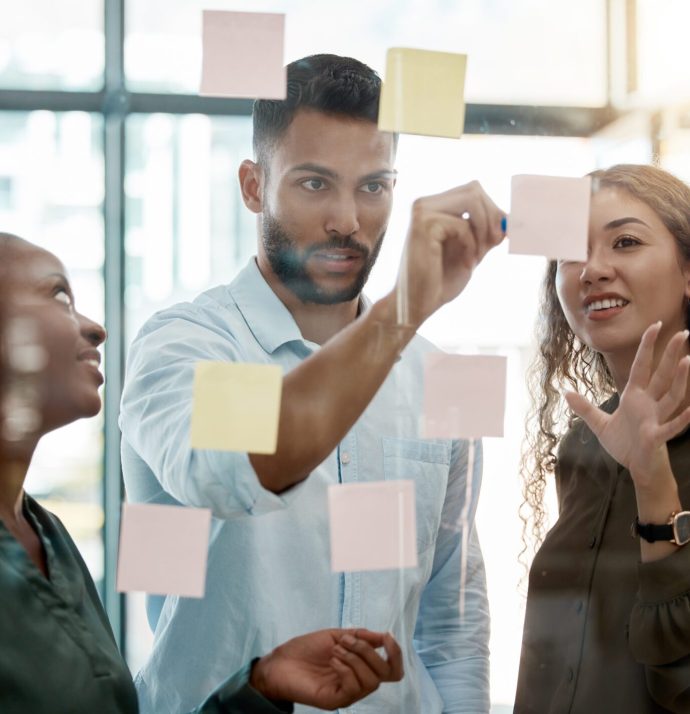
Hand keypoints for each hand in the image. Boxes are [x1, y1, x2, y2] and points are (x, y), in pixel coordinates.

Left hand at [250, 628, 403, 709]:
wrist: (280, 662)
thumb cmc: (306, 649)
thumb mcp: (336, 635)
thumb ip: (360, 637)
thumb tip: (384, 636)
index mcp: (361, 667)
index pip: (391, 669)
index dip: (396, 653)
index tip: (386, 637)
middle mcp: (358, 682)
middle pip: (385, 674)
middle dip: (368, 651)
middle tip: (346, 640)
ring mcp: (348, 693)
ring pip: (371, 681)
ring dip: (355, 659)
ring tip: (335, 650)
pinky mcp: (335, 701)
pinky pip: (353, 688)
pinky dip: (346, 669)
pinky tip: (333, 661)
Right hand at [394, 181, 504, 326]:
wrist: (419, 304)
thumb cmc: (441, 280)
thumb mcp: (472, 250)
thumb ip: (488, 232)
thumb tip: (513, 217)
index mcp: (434, 206)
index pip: (474, 190)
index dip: (493, 211)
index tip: (501, 237)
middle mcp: (425, 203)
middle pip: (474, 189)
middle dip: (491, 217)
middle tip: (495, 243)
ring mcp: (422, 212)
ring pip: (471, 200)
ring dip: (483, 229)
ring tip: (478, 256)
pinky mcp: (423, 225)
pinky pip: (463, 225)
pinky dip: (471, 246)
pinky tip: (467, 265)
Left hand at [565, 323, 689, 488]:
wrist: (637, 469)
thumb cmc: (625, 445)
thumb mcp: (600, 424)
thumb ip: (585, 408)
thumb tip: (566, 392)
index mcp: (635, 397)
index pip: (641, 367)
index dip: (647, 347)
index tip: (654, 325)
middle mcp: (649, 404)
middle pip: (662, 375)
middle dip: (671, 355)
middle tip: (683, 333)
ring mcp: (656, 419)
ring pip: (672, 396)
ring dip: (680, 379)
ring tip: (688, 360)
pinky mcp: (657, 437)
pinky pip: (672, 426)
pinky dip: (682, 418)